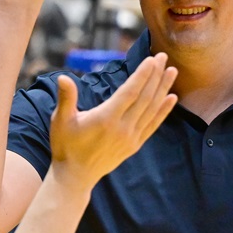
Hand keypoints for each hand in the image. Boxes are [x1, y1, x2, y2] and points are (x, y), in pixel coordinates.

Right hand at [49, 54, 177, 188]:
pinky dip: (164, 111)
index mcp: (106, 119)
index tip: (151, 59)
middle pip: (145, 98)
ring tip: (172, 71)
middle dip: (155, 76)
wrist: (75, 176)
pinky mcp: (134, 145)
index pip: (130, 92)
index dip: (142, 75)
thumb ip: (66, 98)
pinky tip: (172, 98)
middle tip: (163, 57)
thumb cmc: (65, 145)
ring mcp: (131, 138)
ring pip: (152, 109)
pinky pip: (153, 125)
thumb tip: (63, 77)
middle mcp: (122, 128)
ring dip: (163, 89)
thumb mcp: (60, 120)